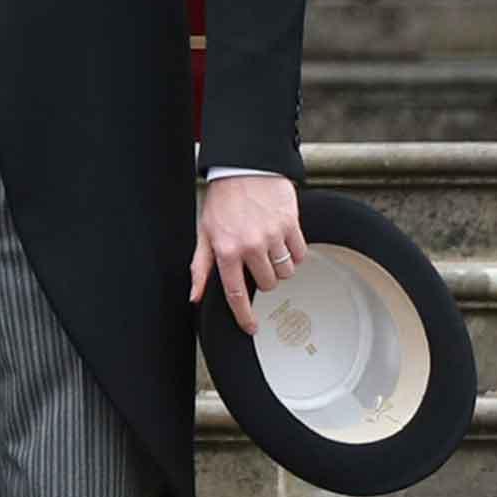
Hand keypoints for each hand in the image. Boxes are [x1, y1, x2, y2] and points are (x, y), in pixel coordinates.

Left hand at [190, 173, 305, 334]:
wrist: (244, 168)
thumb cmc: (223, 201)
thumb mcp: (205, 233)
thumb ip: (201, 267)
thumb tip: (195, 296)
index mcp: (226, 250)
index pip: (236, 294)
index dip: (244, 316)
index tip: (250, 327)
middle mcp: (250, 245)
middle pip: (268, 285)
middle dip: (263, 277)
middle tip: (255, 258)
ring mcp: (273, 236)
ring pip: (286, 273)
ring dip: (279, 266)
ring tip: (268, 246)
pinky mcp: (291, 226)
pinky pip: (301, 256)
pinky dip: (294, 253)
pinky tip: (282, 240)